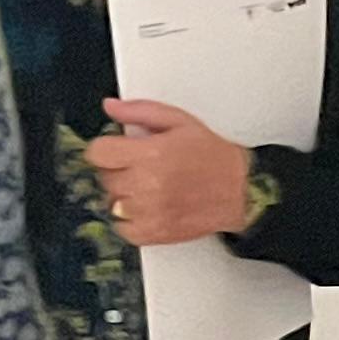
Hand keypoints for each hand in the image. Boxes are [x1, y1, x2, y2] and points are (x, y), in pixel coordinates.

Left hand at [89, 102, 256, 247]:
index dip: (105, 149)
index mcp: (151, 153)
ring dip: (123, 195)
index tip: (116, 150)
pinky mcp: (155, 233)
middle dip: (117, 170)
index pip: (98, 153)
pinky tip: (146, 207)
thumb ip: (140, 111)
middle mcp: (147, 184)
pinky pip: (123, 228)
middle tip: (139, 167)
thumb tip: (110, 106)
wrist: (240, 190)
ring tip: (145, 187)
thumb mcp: (178, 121)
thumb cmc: (211, 155)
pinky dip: (129, 220)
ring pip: (111, 203)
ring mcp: (150, 212)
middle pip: (104, 178)